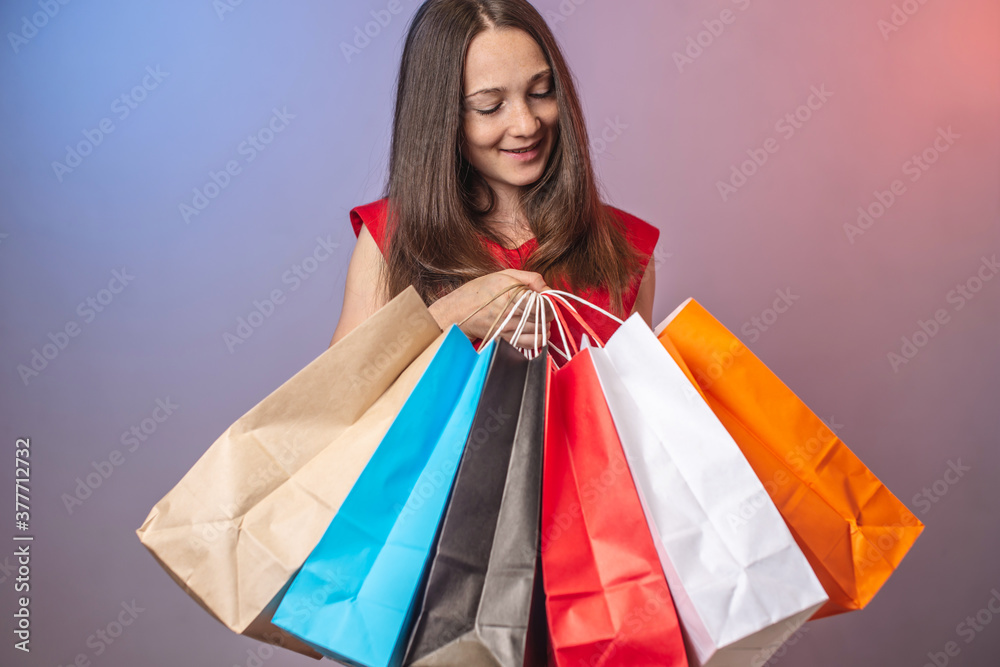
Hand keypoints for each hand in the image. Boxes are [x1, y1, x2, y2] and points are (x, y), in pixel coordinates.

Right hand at [429, 269, 555, 348]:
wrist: (459, 312)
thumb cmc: (481, 291)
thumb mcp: (505, 275)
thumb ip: (531, 279)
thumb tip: (548, 289)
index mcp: (512, 294)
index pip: (543, 303)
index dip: (550, 302)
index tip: (547, 299)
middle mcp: (510, 314)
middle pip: (544, 318)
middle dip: (548, 313)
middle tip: (543, 308)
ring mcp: (508, 329)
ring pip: (540, 331)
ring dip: (545, 325)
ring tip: (539, 318)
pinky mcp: (506, 340)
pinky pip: (531, 343)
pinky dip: (539, 338)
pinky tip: (537, 330)